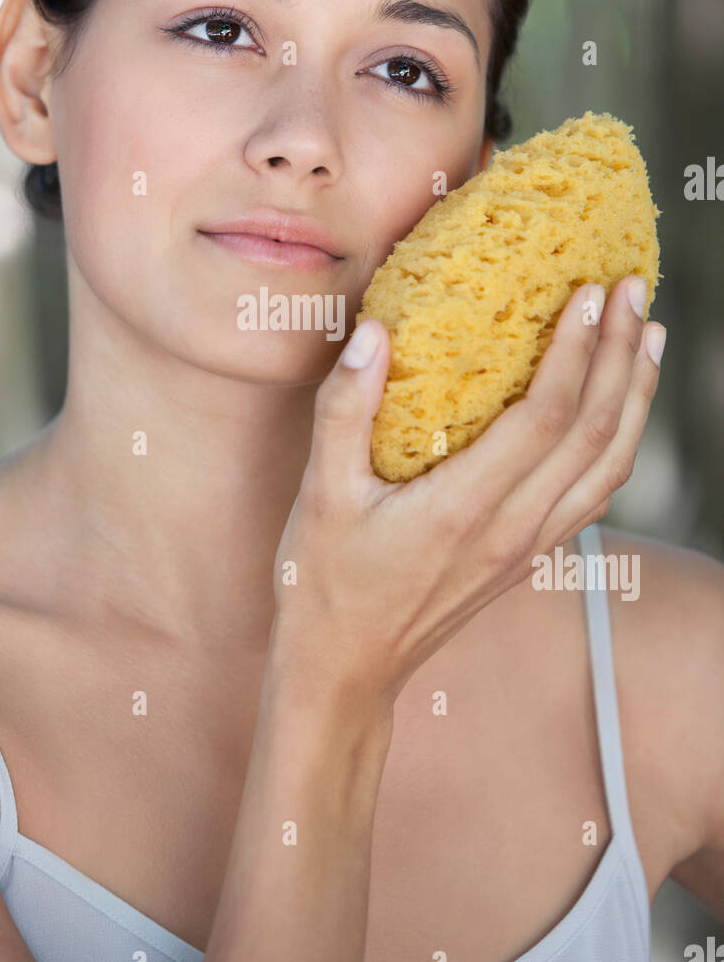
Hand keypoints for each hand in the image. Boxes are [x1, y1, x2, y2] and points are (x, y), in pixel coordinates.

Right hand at [271, 276, 664, 705]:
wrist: (348, 672)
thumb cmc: (326, 583)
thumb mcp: (317, 495)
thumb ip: (343, 411)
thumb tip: (372, 334)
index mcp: (464, 509)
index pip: (545, 417)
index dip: (576, 351)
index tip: (588, 292)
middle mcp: (512, 529)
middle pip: (594, 432)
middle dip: (620, 354)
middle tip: (630, 289)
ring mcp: (528, 547)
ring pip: (609, 464)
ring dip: (635, 396)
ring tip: (646, 336)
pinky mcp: (528, 556)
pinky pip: (595, 492)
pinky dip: (620, 442)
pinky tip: (619, 410)